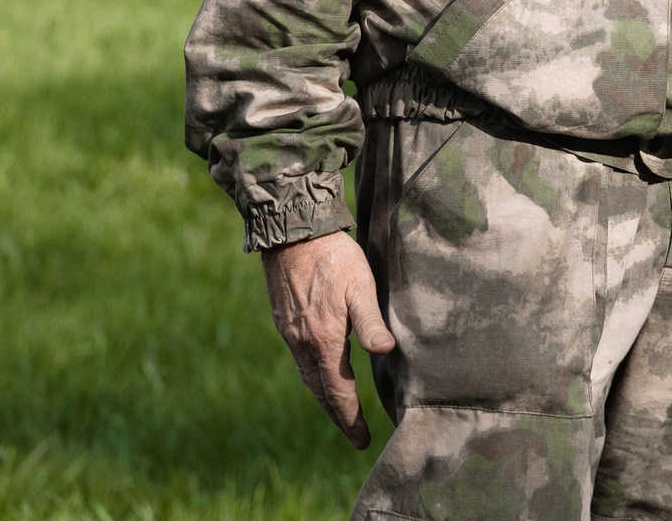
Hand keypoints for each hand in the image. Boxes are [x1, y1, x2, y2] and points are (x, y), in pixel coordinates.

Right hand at [260, 229, 396, 447]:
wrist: (292, 231)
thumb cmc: (333, 256)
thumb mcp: (360, 285)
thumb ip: (370, 321)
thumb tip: (386, 351)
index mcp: (323, 341)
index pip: (339, 392)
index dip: (351, 418)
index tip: (362, 439)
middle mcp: (303, 343)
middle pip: (321, 391)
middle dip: (338, 415)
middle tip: (353, 434)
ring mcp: (291, 332)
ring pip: (308, 376)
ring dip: (324, 397)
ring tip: (339, 410)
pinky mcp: (285, 320)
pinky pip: (299, 359)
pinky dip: (313, 376)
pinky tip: (320, 372)